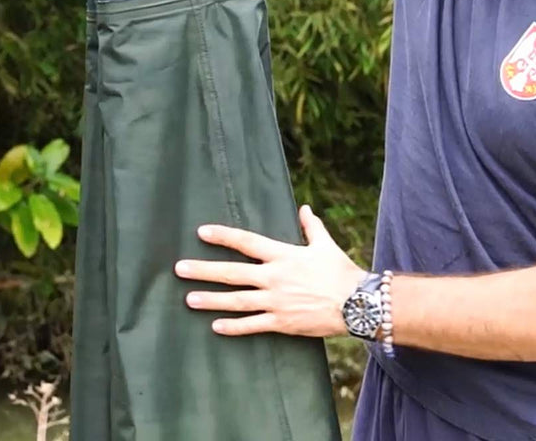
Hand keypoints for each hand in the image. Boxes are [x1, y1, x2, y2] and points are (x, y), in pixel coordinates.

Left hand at [174, 204, 365, 337]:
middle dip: (204, 270)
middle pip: (233, 272)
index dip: (223, 236)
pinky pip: (253, 325)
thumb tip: (304, 208)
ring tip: (189, 299)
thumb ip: (311, 226)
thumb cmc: (340, 271)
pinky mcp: (281, 322)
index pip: (247, 242)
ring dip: (211, 299)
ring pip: (236, 300)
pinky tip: (216, 326)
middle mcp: (274, 277)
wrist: (356, 302)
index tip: (201, 232)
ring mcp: (276, 301)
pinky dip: (234, 327)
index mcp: (283, 255)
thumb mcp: (325, 244)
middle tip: (180, 269)